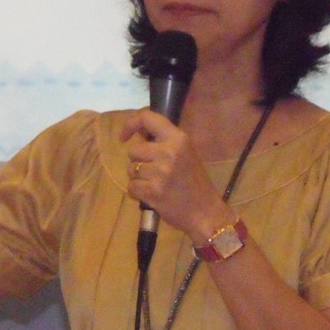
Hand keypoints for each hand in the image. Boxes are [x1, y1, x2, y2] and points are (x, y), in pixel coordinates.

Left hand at [120, 109, 229, 242]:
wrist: (205, 212)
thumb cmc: (194, 182)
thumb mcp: (185, 153)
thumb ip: (164, 142)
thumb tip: (138, 133)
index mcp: (178, 138)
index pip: (147, 118)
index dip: (131, 124)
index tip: (125, 137)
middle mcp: (168, 152)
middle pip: (133, 150)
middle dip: (138, 161)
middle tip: (153, 171)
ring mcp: (160, 172)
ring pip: (130, 169)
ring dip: (138, 178)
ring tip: (155, 184)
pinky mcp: (152, 191)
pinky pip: (131, 187)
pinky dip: (137, 192)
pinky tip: (152, 195)